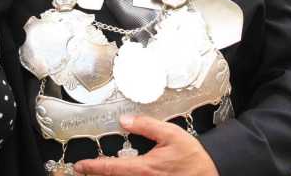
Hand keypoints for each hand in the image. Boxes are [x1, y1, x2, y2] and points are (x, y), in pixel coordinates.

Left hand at [73, 115, 217, 175]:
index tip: (80, 166)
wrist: (211, 175)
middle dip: (98, 175)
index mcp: (144, 168)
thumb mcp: (171, 135)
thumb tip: (125, 120)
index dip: (92, 167)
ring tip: (99, 172)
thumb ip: (146, 126)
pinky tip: (122, 175)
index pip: (111, 168)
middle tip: (84, 170)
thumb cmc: (193, 159)